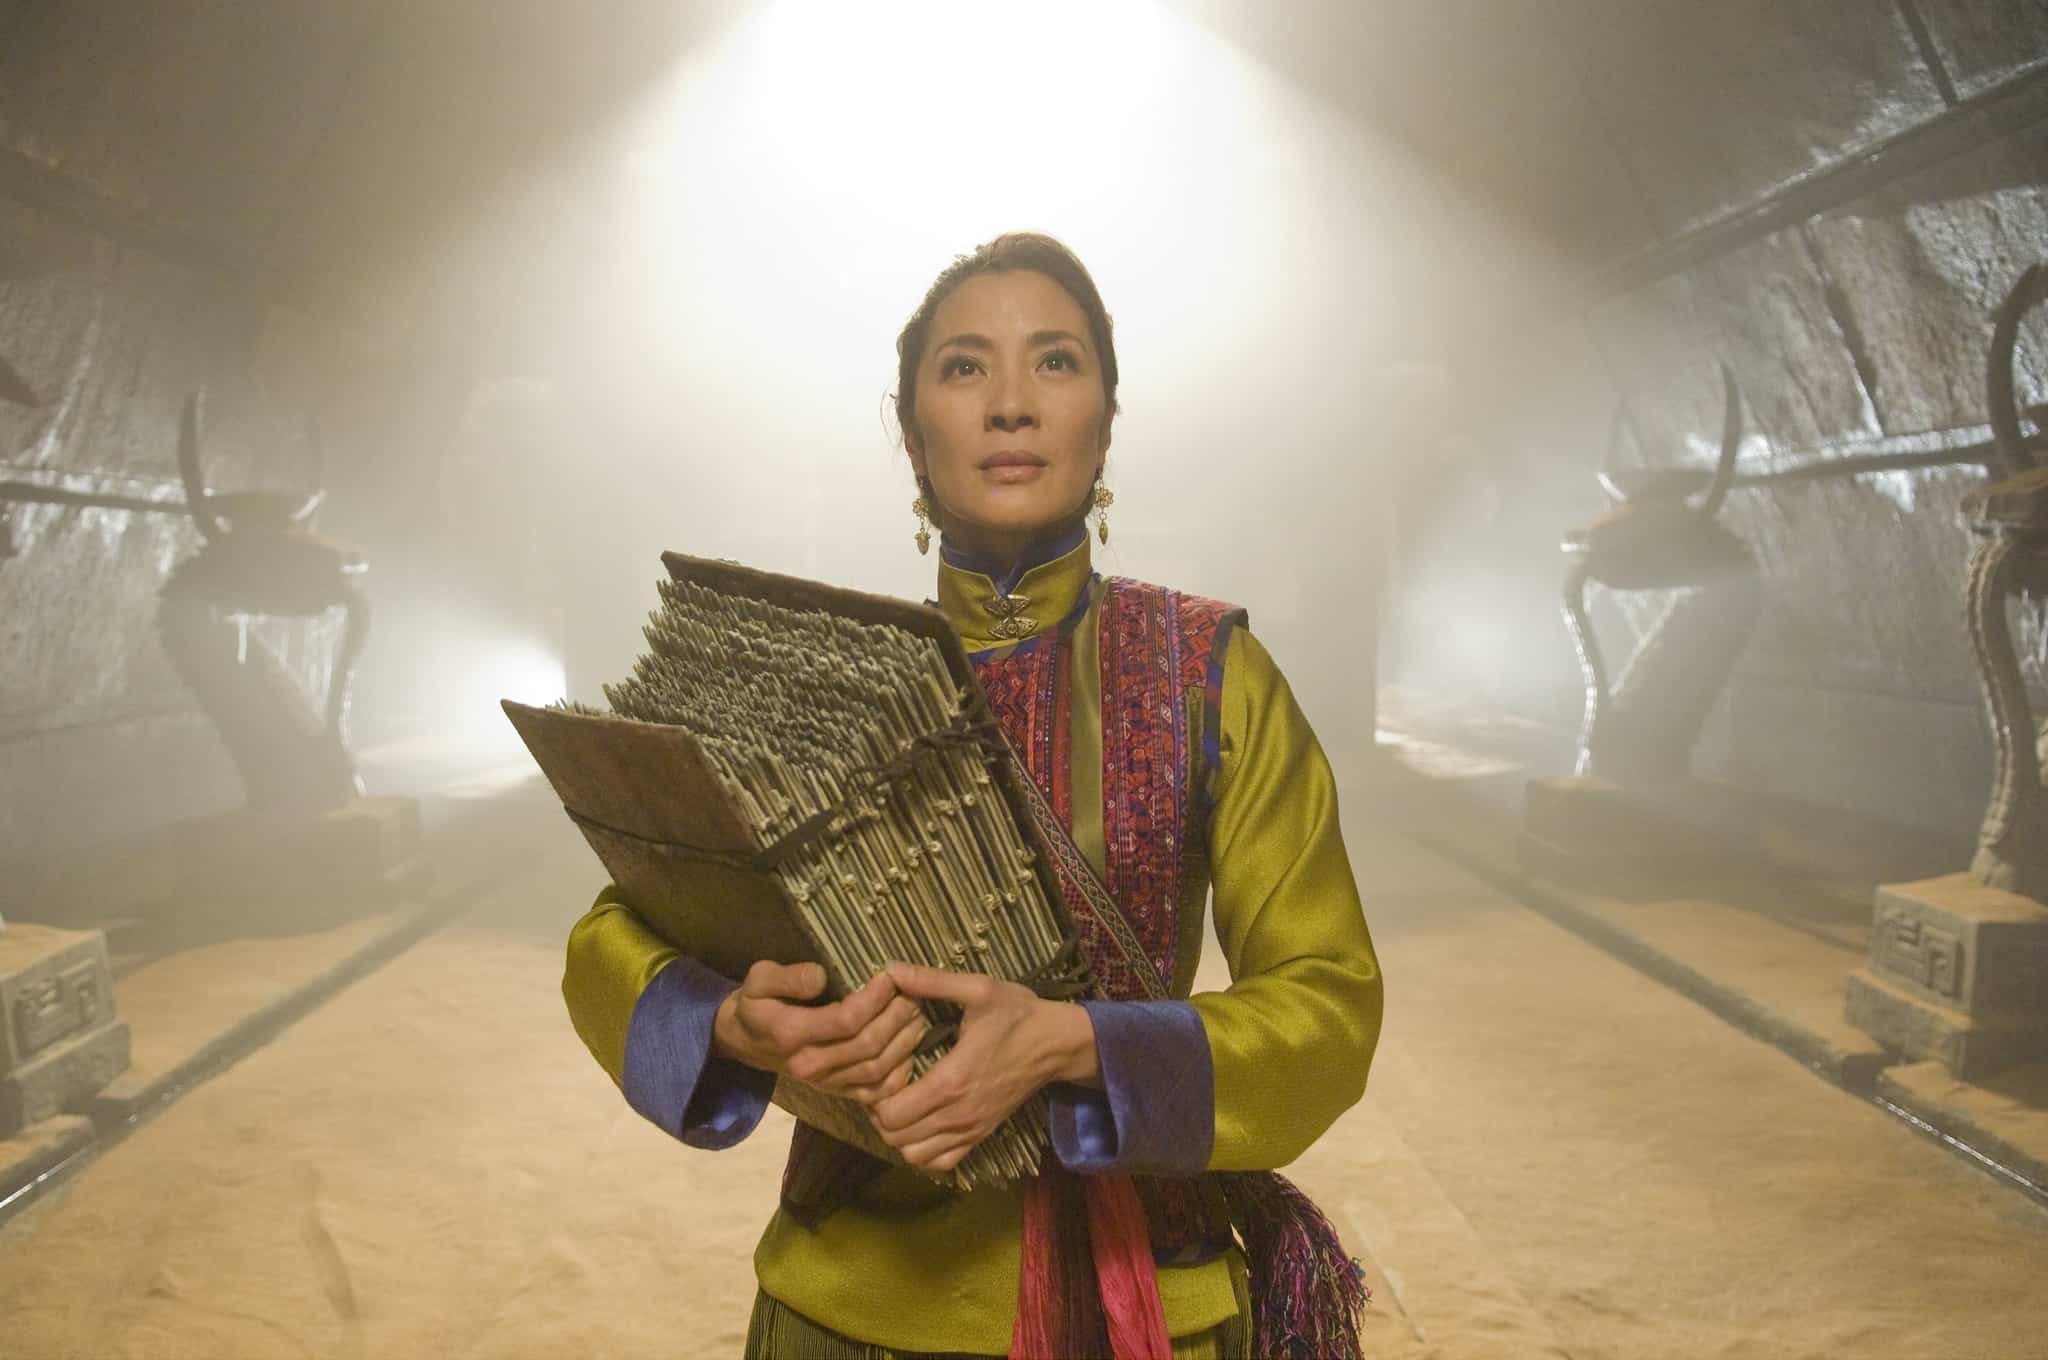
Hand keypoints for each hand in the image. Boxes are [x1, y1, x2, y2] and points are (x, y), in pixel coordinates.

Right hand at [713, 961, 926, 1105]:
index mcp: (791, 1033)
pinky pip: (877, 1092)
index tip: (889, 976)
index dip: (875, 998)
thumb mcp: (759, 979)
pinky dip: (900, 1073)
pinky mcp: (838, 1093)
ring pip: (878, 1070)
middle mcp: (810, 1064)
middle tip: (912, 993)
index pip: (846, 1020)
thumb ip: (788, 977)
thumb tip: (820, 976)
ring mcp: (826, 1083)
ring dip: (905, 1042)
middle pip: (868, 1046)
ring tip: (916, 1013)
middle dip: (897, 1017)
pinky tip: (910, 1048)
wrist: (747, 1042)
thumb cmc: (758, 1003)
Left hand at [869, 961, 1096, 1174]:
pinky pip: (942, 1162)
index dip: (874, 1097)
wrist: (1057, 1043)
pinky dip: (924, 1150)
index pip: (891, 1114)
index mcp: (950, 1080)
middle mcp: (957, 1113)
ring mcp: (971, 1129)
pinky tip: (922, 1123)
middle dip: (881, 1116)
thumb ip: (932, 981)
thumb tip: (890, 969)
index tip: (880, 1073)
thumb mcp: (978, 989)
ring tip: (901, 1104)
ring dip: (900, 1135)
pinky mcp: (981, 1135)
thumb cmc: (1017, 1014)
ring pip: (915, 1156)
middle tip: (885, 1086)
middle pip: (896, 1139)